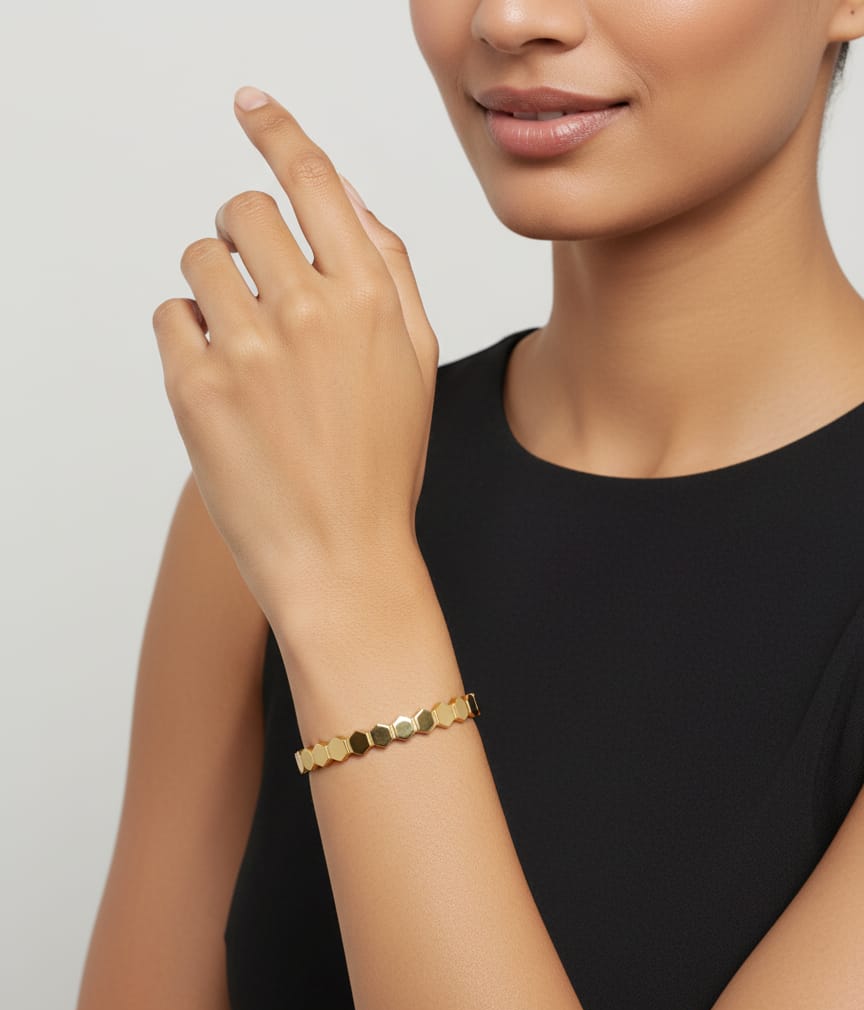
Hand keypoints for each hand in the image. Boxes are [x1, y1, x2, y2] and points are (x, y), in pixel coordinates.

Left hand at [152, 86, 438, 631]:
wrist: (341, 559)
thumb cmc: (383, 463)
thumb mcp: (416, 361)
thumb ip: (388, 270)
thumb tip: (345, 198)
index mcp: (370, 296)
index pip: (314, 178)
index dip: (277, 130)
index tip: (250, 104)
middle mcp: (309, 308)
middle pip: (243, 209)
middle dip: (242, 234)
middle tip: (252, 282)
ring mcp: (248, 347)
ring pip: (198, 259)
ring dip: (214, 289)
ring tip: (243, 348)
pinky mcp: (196, 387)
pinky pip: (170, 317)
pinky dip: (189, 339)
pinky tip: (224, 385)